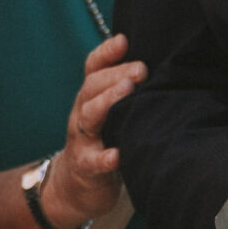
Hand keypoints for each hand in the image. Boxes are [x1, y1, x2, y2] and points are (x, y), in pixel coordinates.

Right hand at [42, 34, 142, 228]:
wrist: (73, 188)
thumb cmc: (101, 142)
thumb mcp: (107, 113)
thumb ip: (123, 90)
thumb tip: (154, 63)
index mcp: (89, 97)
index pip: (93, 68)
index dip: (105, 53)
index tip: (124, 40)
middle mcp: (82, 113)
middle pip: (92, 87)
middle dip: (115, 75)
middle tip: (140, 68)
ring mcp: (82, 140)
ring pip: (89, 116)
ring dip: (107, 102)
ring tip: (127, 92)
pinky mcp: (86, 168)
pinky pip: (93, 161)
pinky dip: (104, 157)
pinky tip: (117, 155)